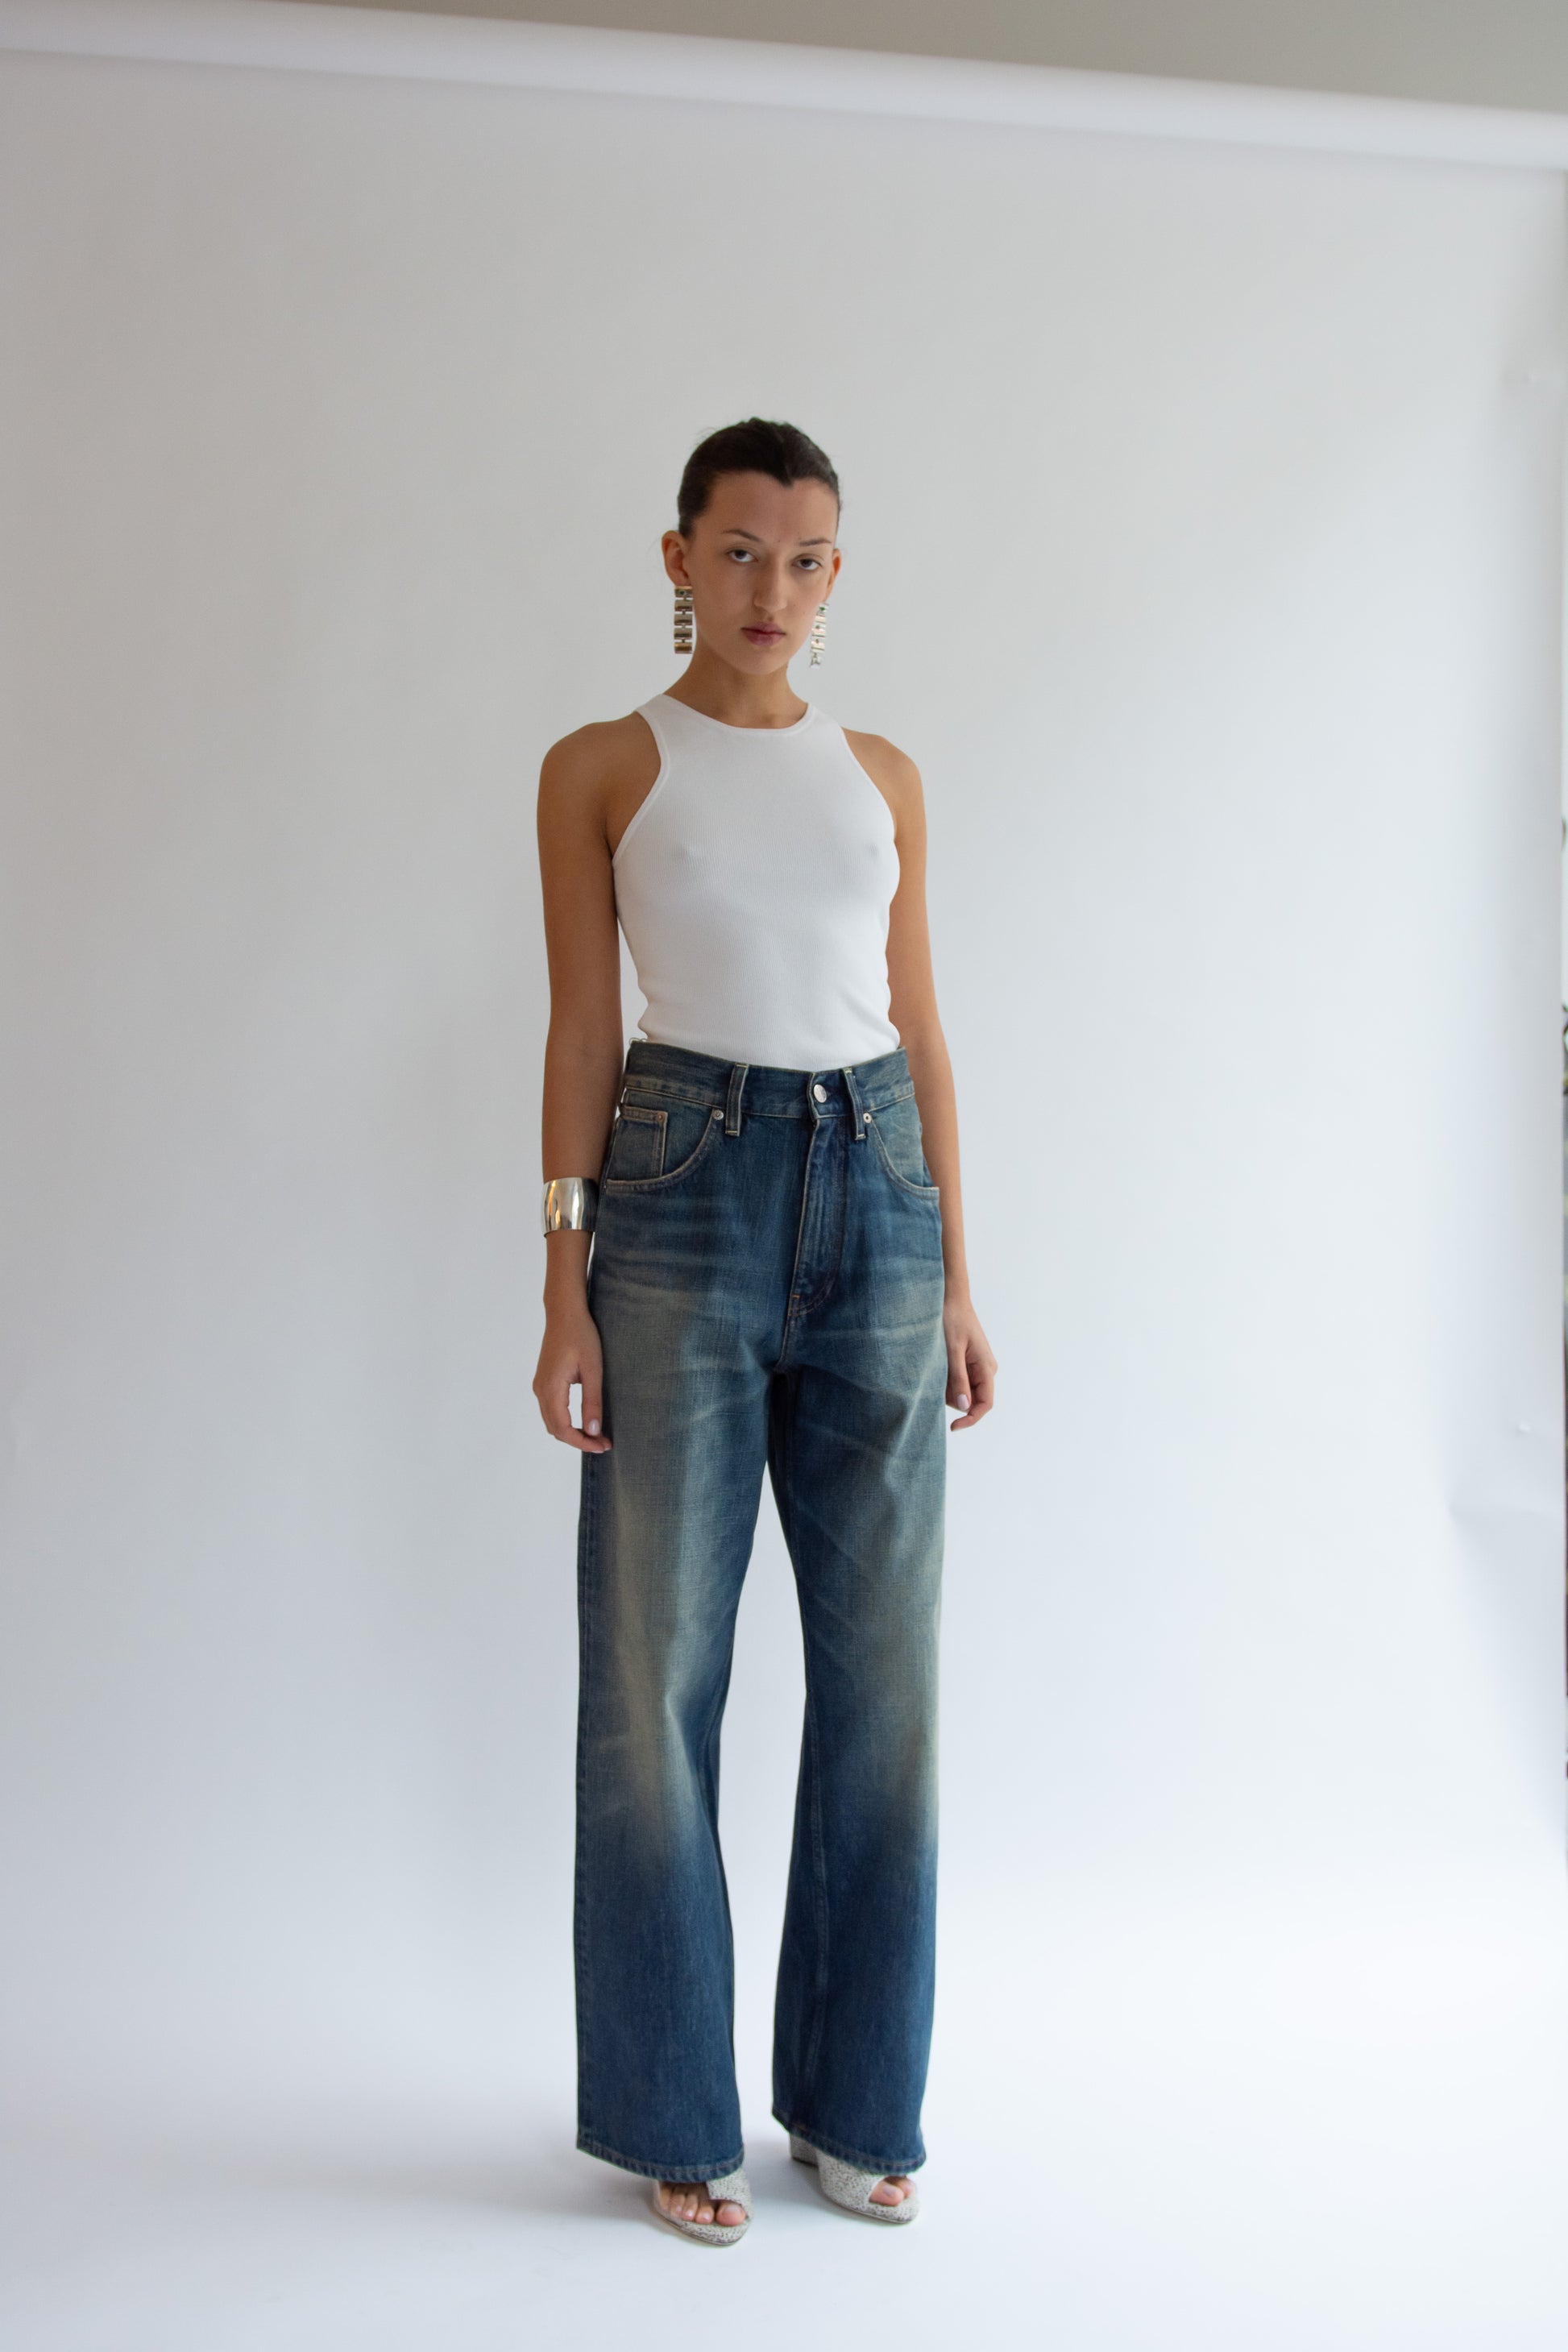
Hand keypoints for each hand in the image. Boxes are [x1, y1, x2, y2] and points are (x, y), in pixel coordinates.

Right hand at [533, 1305, 612, 1451]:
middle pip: (555, 1429)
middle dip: (578, 1440)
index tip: (603, 1446)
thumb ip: (592, 1401)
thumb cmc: (581, 1336)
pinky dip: (566, 1421)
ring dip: (572, 1431)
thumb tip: (593, 1431)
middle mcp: (540, 1390)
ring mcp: (540, 1385)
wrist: (564, 1312)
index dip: (582, 1442)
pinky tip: (583, 1420)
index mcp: (551, 1388)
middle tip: (603, 1443)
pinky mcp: (544, 1380)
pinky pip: (551, 1410)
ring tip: (596, 1434)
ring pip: (552, 1421)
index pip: (563, 1429)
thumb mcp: (593, 1369)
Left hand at [943, 1296, 996, 1430]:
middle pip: (970, 1400)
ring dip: (946, 1386)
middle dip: (952, 1396)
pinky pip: (957, 1381)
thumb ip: (957, 1378)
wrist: (949, 1298)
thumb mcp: (951, 1350)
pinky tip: (938, 1362)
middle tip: (936, 1375)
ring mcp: (977, 1367)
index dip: (971, 1419)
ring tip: (937, 1363)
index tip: (953, 1427)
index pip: (985, 1404)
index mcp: (986, 1368)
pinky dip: (945, 1378)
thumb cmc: (951, 1319)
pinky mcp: (967, 1363)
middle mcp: (985, 1370)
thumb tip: (964, 1406)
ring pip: (961, 1392)